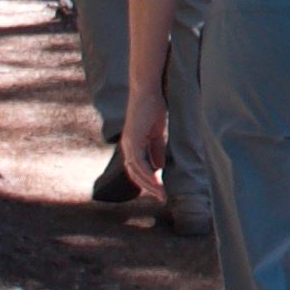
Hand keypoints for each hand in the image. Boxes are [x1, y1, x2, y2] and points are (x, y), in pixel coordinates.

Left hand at [119, 77, 173, 195]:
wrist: (148, 91)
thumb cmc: (153, 107)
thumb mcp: (157, 133)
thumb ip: (156, 150)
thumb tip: (158, 167)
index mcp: (133, 145)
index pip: (137, 169)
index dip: (148, 181)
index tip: (160, 191)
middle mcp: (127, 146)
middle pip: (135, 174)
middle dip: (148, 187)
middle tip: (162, 198)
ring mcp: (128, 143)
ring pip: (136, 171)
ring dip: (149, 184)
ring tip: (162, 194)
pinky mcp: (132, 140)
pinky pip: (139, 162)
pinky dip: (148, 173)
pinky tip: (157, 181)